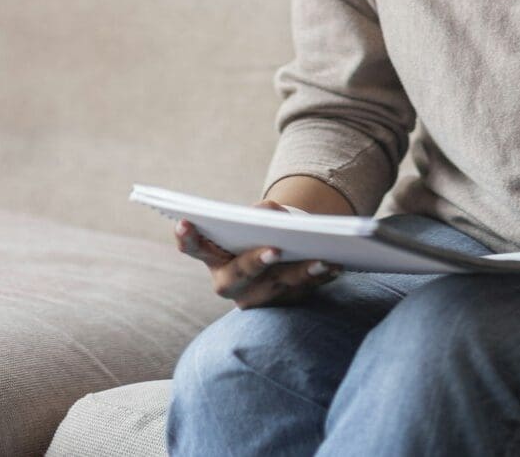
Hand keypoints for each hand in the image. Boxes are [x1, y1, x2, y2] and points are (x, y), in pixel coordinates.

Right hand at [174, 199, 341, 308]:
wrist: (281, 249)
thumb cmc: (262, 226)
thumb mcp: (258, 216)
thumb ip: (262, 214)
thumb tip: (277, 220)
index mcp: (213, 256)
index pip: (193, 247)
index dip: (187, 237)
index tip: (185, 221)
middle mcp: (228, 282)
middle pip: (239, 274)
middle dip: (256, 262)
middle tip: (273, 250)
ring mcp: (254, 298)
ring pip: (276, 287)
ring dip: (300, 273)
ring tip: (321, 259)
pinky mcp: (281, 304)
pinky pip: (301, 293)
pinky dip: (319, 278)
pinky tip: (335, 266)